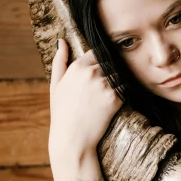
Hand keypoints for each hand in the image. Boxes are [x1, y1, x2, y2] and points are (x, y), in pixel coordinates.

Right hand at [48, 38, 122, 162]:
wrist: (72, 139)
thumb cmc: (62, 113)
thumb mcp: (56, 85)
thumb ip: (59, 61)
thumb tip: (61, 41)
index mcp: (77, 67)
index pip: (98, 51)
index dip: (101, 60)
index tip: (101, 70)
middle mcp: (92, 73)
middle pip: (111, 62)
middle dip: (111, 70)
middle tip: (107, 84)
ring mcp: (105, 85)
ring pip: (120, 75)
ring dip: (119, 81)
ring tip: (110, 94)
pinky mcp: (115, 99)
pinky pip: (124, 90)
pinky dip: (122, 94)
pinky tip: (113, 103)